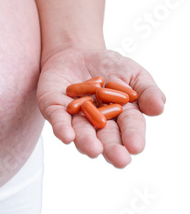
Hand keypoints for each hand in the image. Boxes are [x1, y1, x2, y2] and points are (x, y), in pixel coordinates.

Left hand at [37, 47, 165, 167]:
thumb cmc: (109, 65)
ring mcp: (74, 117)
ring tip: (93, 150)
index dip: (133, 137)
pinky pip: (57, 119)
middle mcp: (97, 122)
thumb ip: (147, 90)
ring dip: (86, 142)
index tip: (135, 148)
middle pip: (105, 137)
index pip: (129, 127)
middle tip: (119, 161)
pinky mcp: (53, 109)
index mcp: (120, 115)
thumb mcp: (133, 73)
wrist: (77, 52)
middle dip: (112, 148)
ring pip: (80, 132)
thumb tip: (159, 108)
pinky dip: (62, 128)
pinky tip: (67, 137)